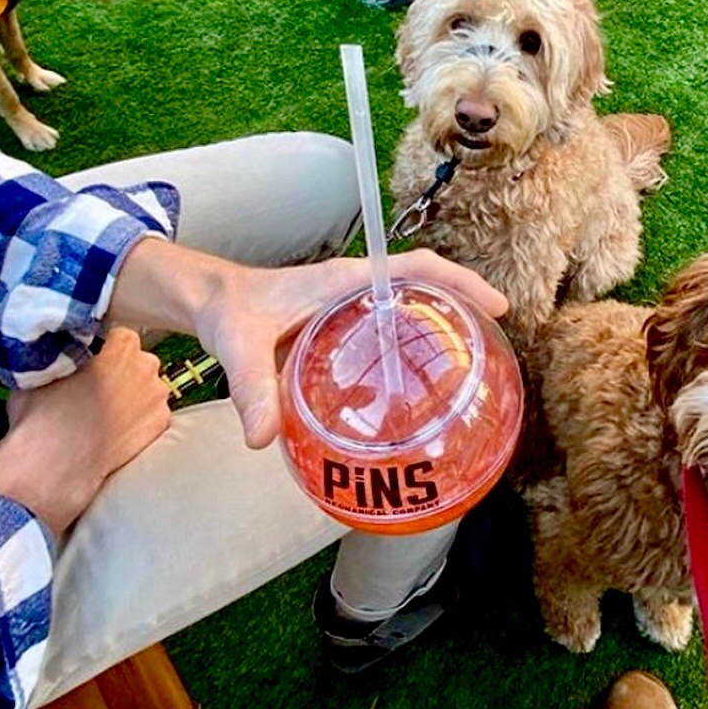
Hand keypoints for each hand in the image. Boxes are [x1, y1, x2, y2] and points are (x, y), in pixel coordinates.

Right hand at [0, 329, 171, 532]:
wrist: (56, 465)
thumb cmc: (42, 417)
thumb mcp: (40, 370)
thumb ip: (60, 352)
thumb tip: (57, 348)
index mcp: (120, 346)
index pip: (119, 336)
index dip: (104, 349)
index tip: (92, 362)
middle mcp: (146, 367)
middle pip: (138, 361)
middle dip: (121, 371)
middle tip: (97, 388)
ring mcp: (157, 397)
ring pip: (148, 388)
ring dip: (133, 395)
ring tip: (104, 413)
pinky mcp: (161, 425)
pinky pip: (153, 414)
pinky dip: (140, 420)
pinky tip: (116, 430)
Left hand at [110, 241, 508, 448]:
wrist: (208, 301)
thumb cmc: (228, 310)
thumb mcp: (239, 345)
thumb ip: (251, 389)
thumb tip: (262, 439)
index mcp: (344, 282)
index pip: (416, 269)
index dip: (460, 282)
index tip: (496, 304)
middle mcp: (356, 292)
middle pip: (427, 289)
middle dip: (465, 308)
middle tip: (498, 344)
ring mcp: (352, 310)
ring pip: (411, 311)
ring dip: (443, 330)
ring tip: (473, 369)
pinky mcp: (344, 330)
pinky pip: (390, 332)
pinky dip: (412, 352)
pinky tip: (418, 393)